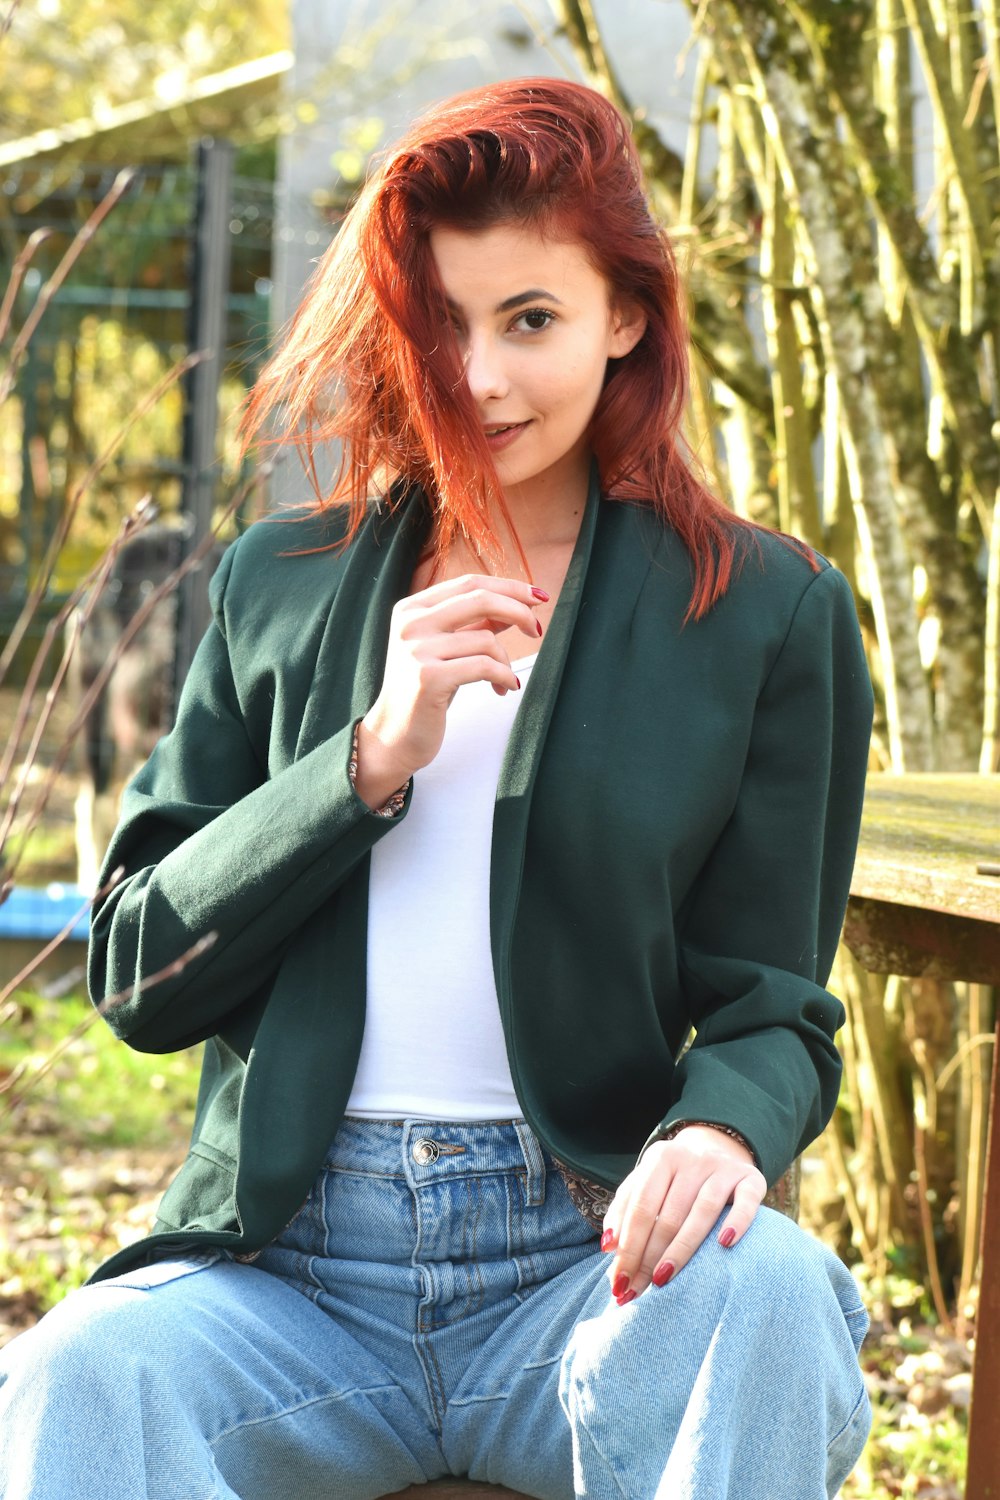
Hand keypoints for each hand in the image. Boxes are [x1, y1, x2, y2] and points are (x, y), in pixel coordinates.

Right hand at [354, 573, 544, 807]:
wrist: (394, 735)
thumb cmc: (423, 691)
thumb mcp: (447, 649)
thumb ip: (474, 624)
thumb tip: (516, 604)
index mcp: (411, 609)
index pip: (469, 583)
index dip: (508, 587)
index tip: (537, 597)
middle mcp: (410, 624)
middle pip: (480, 599)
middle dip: (519, 611)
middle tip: (537, 629)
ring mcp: (416, 650)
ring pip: (486, 639)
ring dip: (506, 661)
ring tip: (504, 679)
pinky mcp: (428, 678)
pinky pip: (484, 667)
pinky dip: (503, 676)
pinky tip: (505, 688)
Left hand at [601, 1126, 766, 1302]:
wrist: (720, 1148)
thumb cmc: (675, 1180)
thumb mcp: (646, 1184)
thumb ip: (623, 1210)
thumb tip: (608, 1246)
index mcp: (661, 1158)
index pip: (640, 1207)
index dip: (628, 1245)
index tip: (619, 1281)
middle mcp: (692, 1158)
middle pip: (668, 1214)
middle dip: (648, 1256)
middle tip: (636, 1291)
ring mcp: (723, 1168)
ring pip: (702, 1211)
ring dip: (681, 1248)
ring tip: (663, 1279)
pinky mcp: (752, 1180)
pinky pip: (746, 1203)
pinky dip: (736, 1222)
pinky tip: (724, 1244)